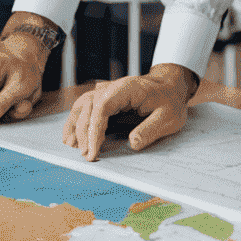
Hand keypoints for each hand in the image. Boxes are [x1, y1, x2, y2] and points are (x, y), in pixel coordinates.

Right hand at [62, 64, 197, 160]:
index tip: (93, 150)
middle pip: (89, 106)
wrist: (170, 86)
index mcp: (126, 89)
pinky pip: (86, 107)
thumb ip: (150, 130)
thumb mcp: (168, 118)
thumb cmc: (170, 101)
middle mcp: (112, 88)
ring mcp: (107, 91)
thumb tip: (131, 143)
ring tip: (70, 145)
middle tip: (86, 155)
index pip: (102, 106)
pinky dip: (77, 120)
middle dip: (84, 131)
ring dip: (75, 124)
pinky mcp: (105, 99)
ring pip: (83, 105)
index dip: (94, 129)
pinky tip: (71, 134)